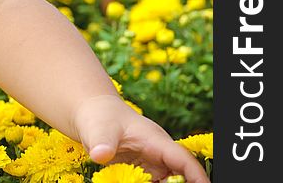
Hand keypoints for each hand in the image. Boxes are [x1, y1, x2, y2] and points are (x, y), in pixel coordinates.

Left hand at [72, 95, 209, 182]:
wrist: (94, 114)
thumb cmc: (100, 118)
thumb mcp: (98, 130)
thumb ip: (101, 143)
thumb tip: (100, 155)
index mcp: (155, 141)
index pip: (182, 159)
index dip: (196, 175)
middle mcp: (160, 153)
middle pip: (180, 175)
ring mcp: (153, 163)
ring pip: (168, 181)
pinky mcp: (144, 170)